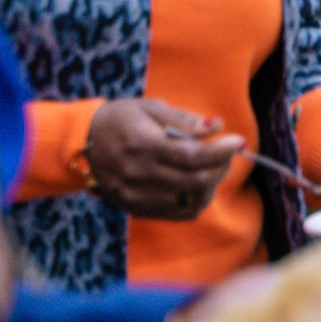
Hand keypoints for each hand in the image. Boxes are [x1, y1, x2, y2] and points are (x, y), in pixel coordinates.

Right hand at [86, 98, 243, 218]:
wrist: (81, 144)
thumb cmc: (120, 120)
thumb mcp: (150, 108)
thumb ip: (184, 120)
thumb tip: (217, 127)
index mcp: (142, 144)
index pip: (191, 155)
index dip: (221, 151)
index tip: (239, 141)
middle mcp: (139, 173)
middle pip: (196, 180)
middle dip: (221, 167)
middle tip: (226, 154)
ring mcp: (137, 194)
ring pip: (191, 200)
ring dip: (211, 184)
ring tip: (211, 167)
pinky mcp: (136, 208)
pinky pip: (179, 213)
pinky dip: (196, 199)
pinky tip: (197, 184)